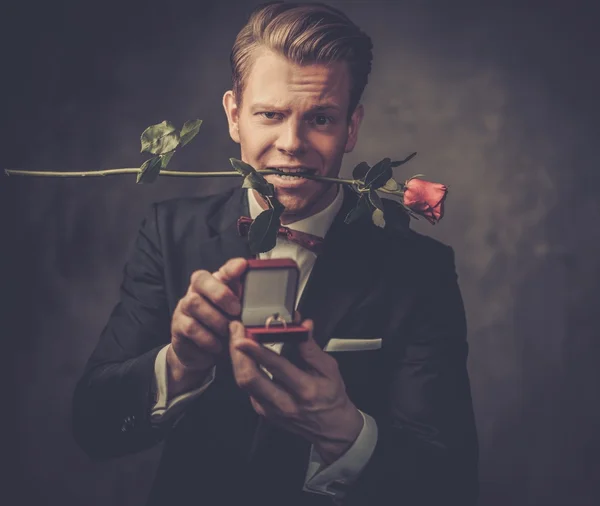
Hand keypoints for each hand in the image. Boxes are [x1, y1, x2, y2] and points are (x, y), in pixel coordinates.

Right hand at [167, 257, 247, 396]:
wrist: (201, 354)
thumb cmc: (222, 328)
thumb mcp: (236, 316)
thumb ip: (245, 301)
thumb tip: (262, 291)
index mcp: (214, 284)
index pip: (221, 270)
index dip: (231, 267)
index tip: (243, 266)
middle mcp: (195, 291)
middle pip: (200, 280)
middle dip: (220, 294)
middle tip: (236, 311)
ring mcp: (184, 307)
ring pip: (194, 303)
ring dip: (215, 319)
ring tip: (227, 332)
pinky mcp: (177, 326)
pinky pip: (190, 327)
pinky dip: (208, 338)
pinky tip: (218, 345)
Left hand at [229, 318, 363, 463]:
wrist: (330, 427)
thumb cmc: (331, 396)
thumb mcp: (330, 369)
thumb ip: (312, 348)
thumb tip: (303, 325)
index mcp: (305, 390)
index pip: (276, 367)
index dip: (257, 351)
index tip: (245, 337)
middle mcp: (284, 403)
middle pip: (250, 378)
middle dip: (238, 352)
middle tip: (235, 330)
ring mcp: (271, 410)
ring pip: (244, 383)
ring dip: (237, 359)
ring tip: (236, 338)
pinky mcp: (263, 412)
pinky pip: (247, 388)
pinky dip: (242, 369)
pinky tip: (243, 355)